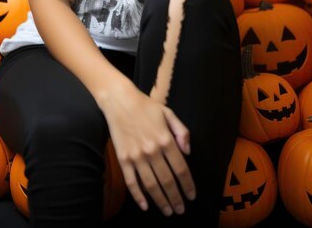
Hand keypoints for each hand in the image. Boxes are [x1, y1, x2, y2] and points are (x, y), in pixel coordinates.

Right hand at [101, 86, 196, 215]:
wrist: (119, 100)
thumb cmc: (145, 106)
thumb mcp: (169, 113)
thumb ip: (182, 132)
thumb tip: (188, 152)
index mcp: (165, 139)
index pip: (181, 169)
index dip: (188, 185)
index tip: (192, 196)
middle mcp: (152, 150)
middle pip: (168, 181)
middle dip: (176, 198)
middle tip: (181, 209)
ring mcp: (136, 156)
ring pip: (151, 185)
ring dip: (161, 201)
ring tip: (168, 211)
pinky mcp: (123, 159)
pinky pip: (131, 182)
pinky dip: (138, 196)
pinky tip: (145, 205)